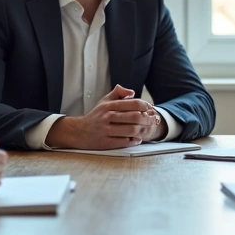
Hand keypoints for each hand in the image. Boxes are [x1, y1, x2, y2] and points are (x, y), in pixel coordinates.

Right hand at [45, 85, 163, 148]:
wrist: (78, 132)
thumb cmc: (95, 116)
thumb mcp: (104, 101)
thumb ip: (118, 93)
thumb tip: (132, 91)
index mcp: (109, 106)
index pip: (133, 104)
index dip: (146, 106)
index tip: (151, 109)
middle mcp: (107, 117)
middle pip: (135, 117)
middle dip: (149, 119)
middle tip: (155, 120)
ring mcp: (106, 130)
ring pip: (131, 130)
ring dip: (143, 130)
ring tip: (148, 130)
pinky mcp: (105, 142)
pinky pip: (124, 142)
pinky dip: (134, 141)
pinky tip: (138, 139)